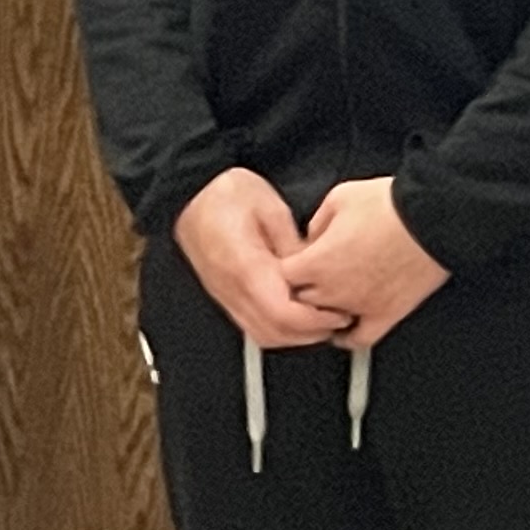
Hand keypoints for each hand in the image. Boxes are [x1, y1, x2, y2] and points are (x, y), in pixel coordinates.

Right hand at [172, 168, 351, 350]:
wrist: (190, 194)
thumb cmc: (226, 194)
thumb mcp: (271, 208)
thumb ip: (293, 244)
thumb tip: (314, 270)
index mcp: (244, 265)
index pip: (281, 311)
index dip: (314, 320)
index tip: (339, 314)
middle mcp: (229, 287)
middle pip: (271, 331)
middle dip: (309, 334)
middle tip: (339, 320)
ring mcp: (223, 294)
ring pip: (259, 333)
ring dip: (294, 335)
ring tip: (324, 320)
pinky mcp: (223, 294)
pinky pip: (250, 323)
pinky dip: (278, 327)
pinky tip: (299, 314)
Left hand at [281, 177, 449, 348]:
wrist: (434, 217)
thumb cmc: (393, 205)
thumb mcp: (341, 196)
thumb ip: (317, 221)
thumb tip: (314, 235)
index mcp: (316, 262)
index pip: (282, 276)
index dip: (288, 266)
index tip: (296, 260)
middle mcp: (332, 289)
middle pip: (299, 301)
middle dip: (303, 287)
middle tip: (314, 274)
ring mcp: (359, 305)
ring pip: (324, 322)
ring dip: (324, 310)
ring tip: (332, 294)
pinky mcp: (386, 313)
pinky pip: (359, 338)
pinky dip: (349, 336)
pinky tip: (347, 326)